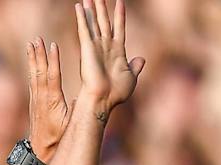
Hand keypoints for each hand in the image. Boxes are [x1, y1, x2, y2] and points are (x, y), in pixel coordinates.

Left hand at [25, 37, 67, 158]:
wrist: (39, 151)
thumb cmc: (58, 139)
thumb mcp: (71, 126)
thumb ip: (77, 111)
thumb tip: (87, 98)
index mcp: (53, 102)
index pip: (53, 77)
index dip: (53, 61)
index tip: (53, 46)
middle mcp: (42, 98)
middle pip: (40, 72)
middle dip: (39, 54)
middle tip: (37, 39)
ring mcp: (36, 98)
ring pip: (34, 74)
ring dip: (33, 57)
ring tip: (32, 42)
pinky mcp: (34, 100)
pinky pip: (32, 80)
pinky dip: (32, 67)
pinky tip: (31, 58)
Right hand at [73, 0, 143, 116]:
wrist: (103, 99)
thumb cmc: (117, 92)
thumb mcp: (131, 77)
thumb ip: (135, 66)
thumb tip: (141, 59)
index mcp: (117, 51)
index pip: (119, 27)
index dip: (120, 15)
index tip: (120, 2)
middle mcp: (106, 46)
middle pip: (104, 22)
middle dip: (102, 8)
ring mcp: (96, 46)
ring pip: (94, 22)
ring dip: (91, 9)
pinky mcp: (86, 48)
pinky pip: (84, 29)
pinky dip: (81, 18)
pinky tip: (78, 7)